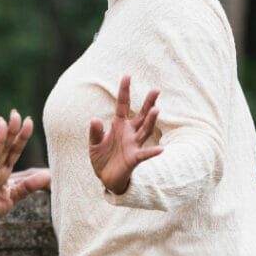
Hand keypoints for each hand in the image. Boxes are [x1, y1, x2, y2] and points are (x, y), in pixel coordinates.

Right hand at [0, 111, 49, 227]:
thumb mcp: (12, 197)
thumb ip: (28, 186)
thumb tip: (48, 175)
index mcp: (4, 171)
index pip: (14, 150)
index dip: (22, 136)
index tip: (28, 120)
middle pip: (4, 148)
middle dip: (10, 131)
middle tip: (15, 114)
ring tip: (2, 123)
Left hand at [89, 75, 162, 194]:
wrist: (106, 178)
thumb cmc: (102, 158)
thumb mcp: (94, 143)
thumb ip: (95, 132)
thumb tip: (95, 119)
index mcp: (119, 126)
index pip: (122, 105)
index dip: (124, 91)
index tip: (127, 76)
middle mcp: (129, 133)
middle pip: (141, 115)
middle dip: (148, 103)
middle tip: (156, 89)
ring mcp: (133, 145)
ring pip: (145, 130)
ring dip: (151, 121)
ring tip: (156, 110)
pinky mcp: (134, 159)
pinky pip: (144, 154)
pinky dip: (152, 152)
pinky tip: (161, 149)